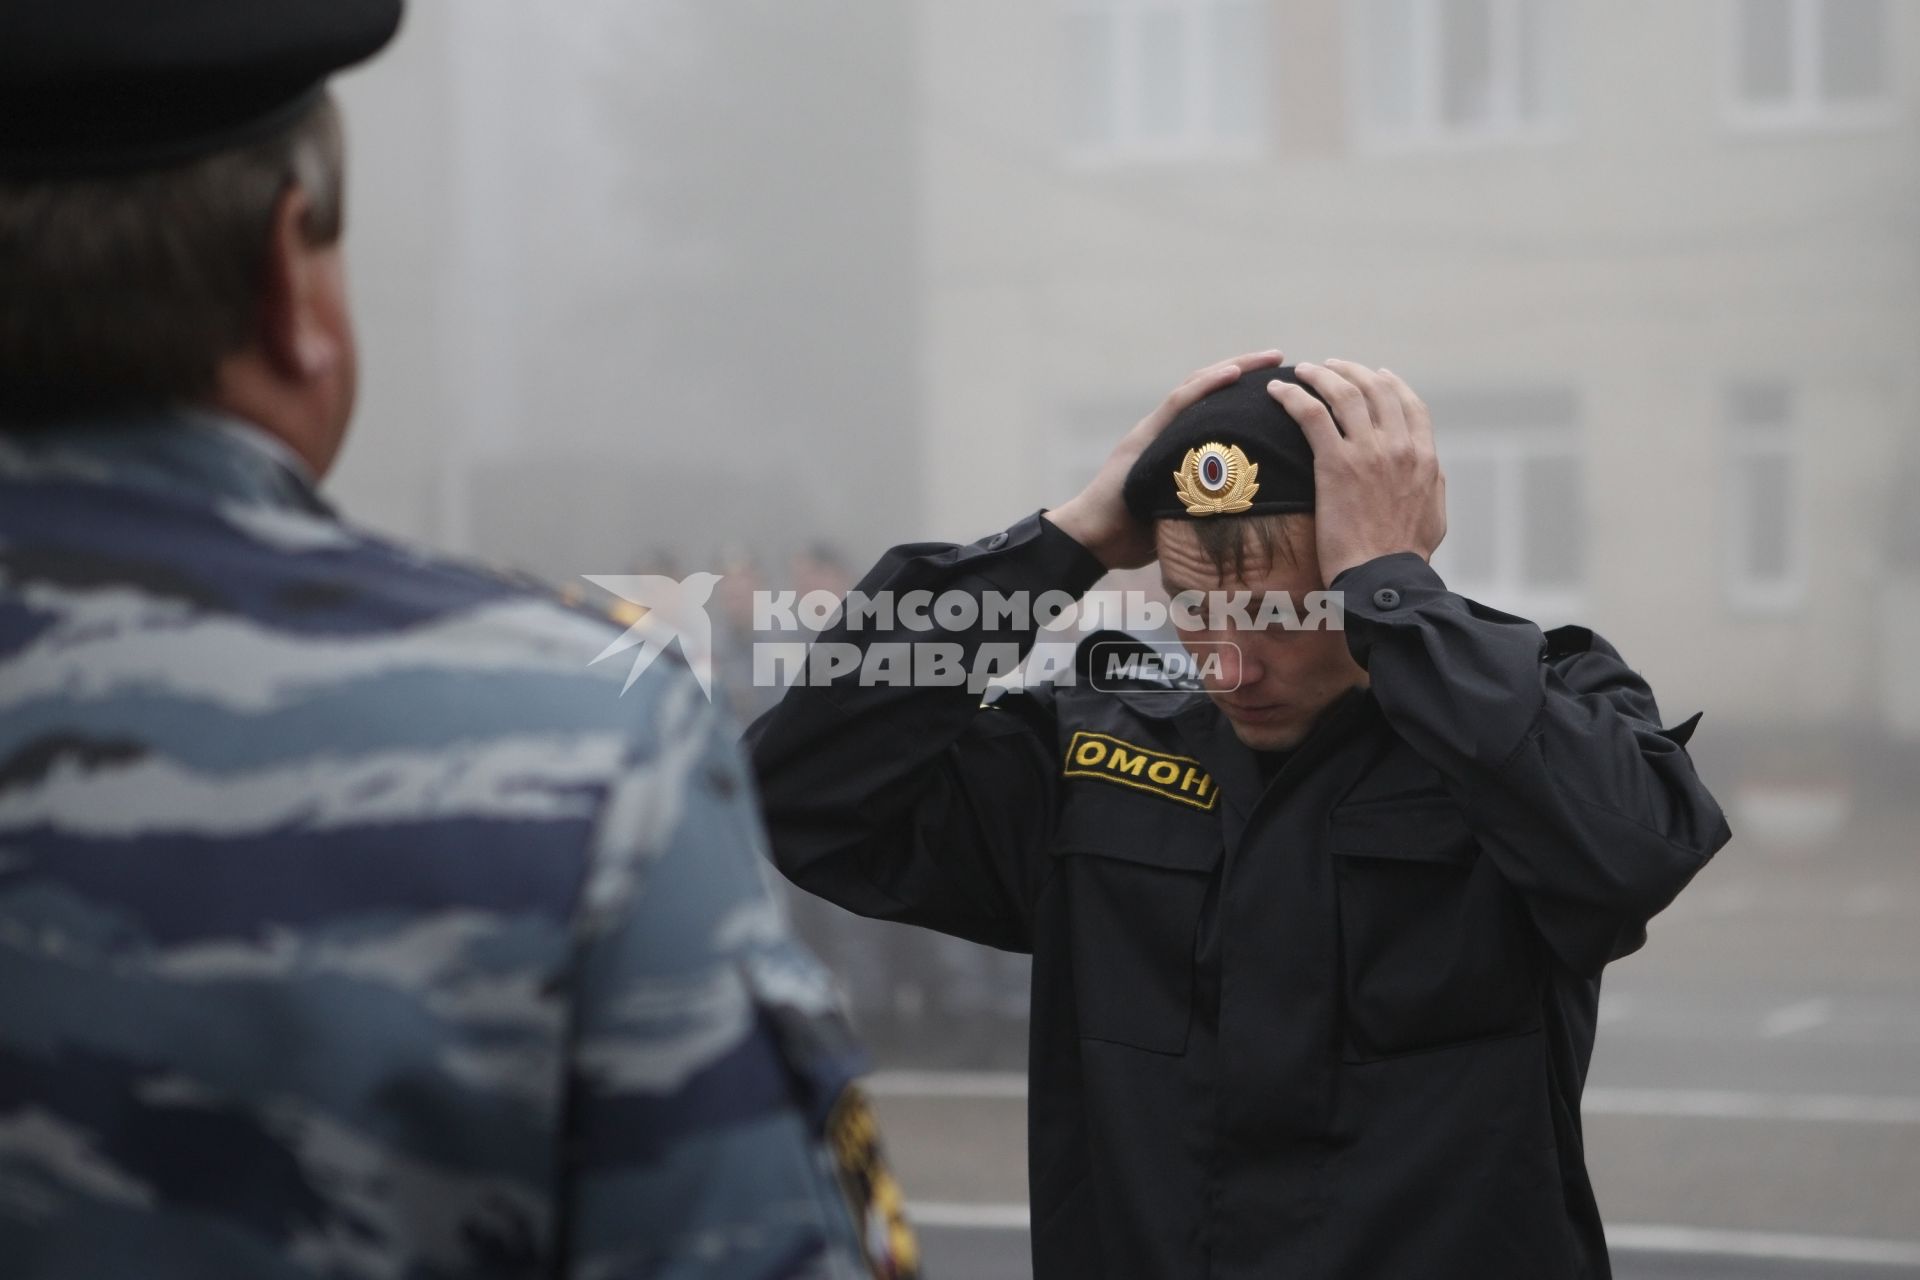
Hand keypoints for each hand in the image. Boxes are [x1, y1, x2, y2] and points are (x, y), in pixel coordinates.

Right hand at [1047, 349, 1284, 569]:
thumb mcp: (1183, 513)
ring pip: (1196, 386)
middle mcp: (1163, 430)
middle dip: (1245, 370)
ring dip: (1234, 368)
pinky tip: (1233, 373)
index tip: (1276, 382)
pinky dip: (1208, 385)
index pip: (1210, 407)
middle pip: (1207, 388)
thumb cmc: (1135, 535)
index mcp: (1173, 444)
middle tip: (1278, 357)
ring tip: (1268, 358)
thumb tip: (1248, 514)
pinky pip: (1180, 403)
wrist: (1093, 538)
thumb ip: (1207, 503)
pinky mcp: (1145, 436)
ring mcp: (1153, 430)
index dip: (1241, 392)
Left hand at [1267, 360, 1446, 583]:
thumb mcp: (1435, 516)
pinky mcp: (1335, 464)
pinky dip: (1293, 396)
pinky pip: (1311, 414)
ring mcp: (1368, 452)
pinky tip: (1278, 391)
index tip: (1376, 373)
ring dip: (1321, 375)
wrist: (1382, 577)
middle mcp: (1400, 447)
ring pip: (1344, 394)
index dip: (1391, 383)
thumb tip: (1432, 468)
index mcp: (1425, 458)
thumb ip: (1433, 485)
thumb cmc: (1404, 557)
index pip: (1410, 404)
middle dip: (1352, 371)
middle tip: (1330, 367)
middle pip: (1377, 389)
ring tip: (1303, 370)